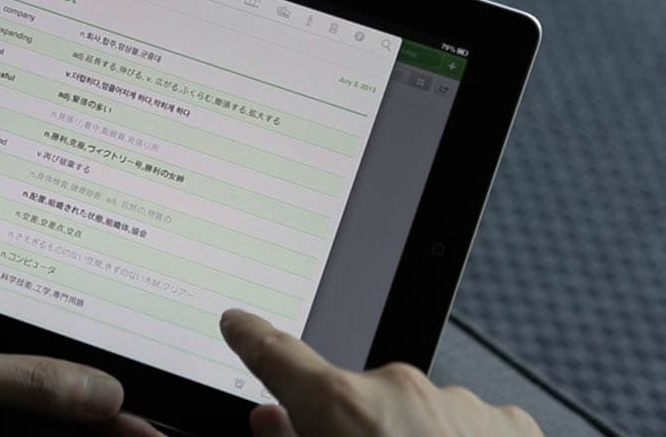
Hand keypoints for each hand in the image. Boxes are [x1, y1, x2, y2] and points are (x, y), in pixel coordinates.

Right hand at [220, 309, 543, 436]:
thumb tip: (270, 424)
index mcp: (344, 407)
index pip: (276, 353)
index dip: (251, 336)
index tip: (240, 325)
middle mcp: (401, 391)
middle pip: (351, 395)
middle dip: (350, 428)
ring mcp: (460, 405)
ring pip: (413, 412)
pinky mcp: (510, 424)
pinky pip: (466, 424)